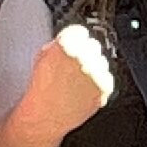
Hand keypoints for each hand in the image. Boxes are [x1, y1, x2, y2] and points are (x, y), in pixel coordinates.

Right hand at [27, 23, 114, 141]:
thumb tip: (67, 41)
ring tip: (75, 82)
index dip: (74, 39)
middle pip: (92, 45)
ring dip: (93, 68)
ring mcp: (97, 72)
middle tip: (72, 67)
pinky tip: (82, 91)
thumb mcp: (41, 57)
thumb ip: (57, 44)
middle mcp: (84, 55)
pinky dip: (98, 84)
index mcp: (67, 44)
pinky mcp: (105, 88)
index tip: (72, 45)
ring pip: (101, 62)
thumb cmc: (40, 90)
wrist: (45, 116)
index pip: (80, 31)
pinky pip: (106, 79)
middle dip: (84, 53)